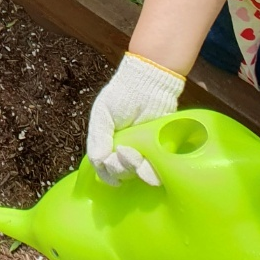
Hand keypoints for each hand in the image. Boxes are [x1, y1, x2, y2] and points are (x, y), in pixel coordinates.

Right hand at [86, 53, 184, 185]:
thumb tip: (99, 163)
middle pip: (122, 174)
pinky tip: (150, 162)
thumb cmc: (121, 96)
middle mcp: (125, 153)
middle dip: (122, 168)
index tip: (110, 161)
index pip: (104, 168)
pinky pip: (159, 170)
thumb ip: (98, 139)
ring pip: (140, 175)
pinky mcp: (162, 151)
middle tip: (126, 152)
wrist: (148, 84)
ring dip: (138, 171)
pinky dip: (154, 171)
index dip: (107, 171)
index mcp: (108, 145)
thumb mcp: (102, 114)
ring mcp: (144, 153)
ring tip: (138, 156)